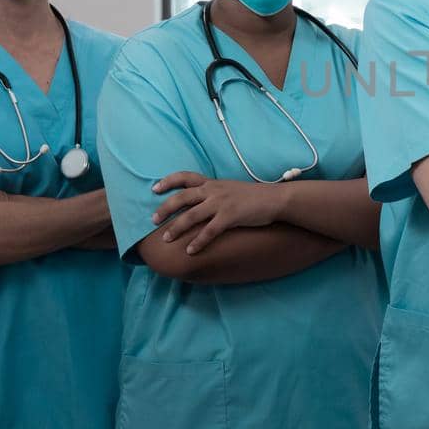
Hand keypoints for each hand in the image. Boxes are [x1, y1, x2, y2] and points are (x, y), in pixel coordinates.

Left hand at [152, 172, 286, 254]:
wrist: (275, 199)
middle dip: (165, 209)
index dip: (168, 181)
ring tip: (166, 239)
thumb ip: (214, 193)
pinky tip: (191, 251)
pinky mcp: (230, 217)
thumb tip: (200, 202)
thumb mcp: (230, 189)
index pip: (185, 177)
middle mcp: (213, 191)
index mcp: (212, 183)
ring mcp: (221, 203)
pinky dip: (198, 242)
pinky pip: (209, 231)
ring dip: (176, 228)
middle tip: (153, 220)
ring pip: (191, 215)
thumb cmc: (254, 196)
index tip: (155, 188)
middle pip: (182, 197)